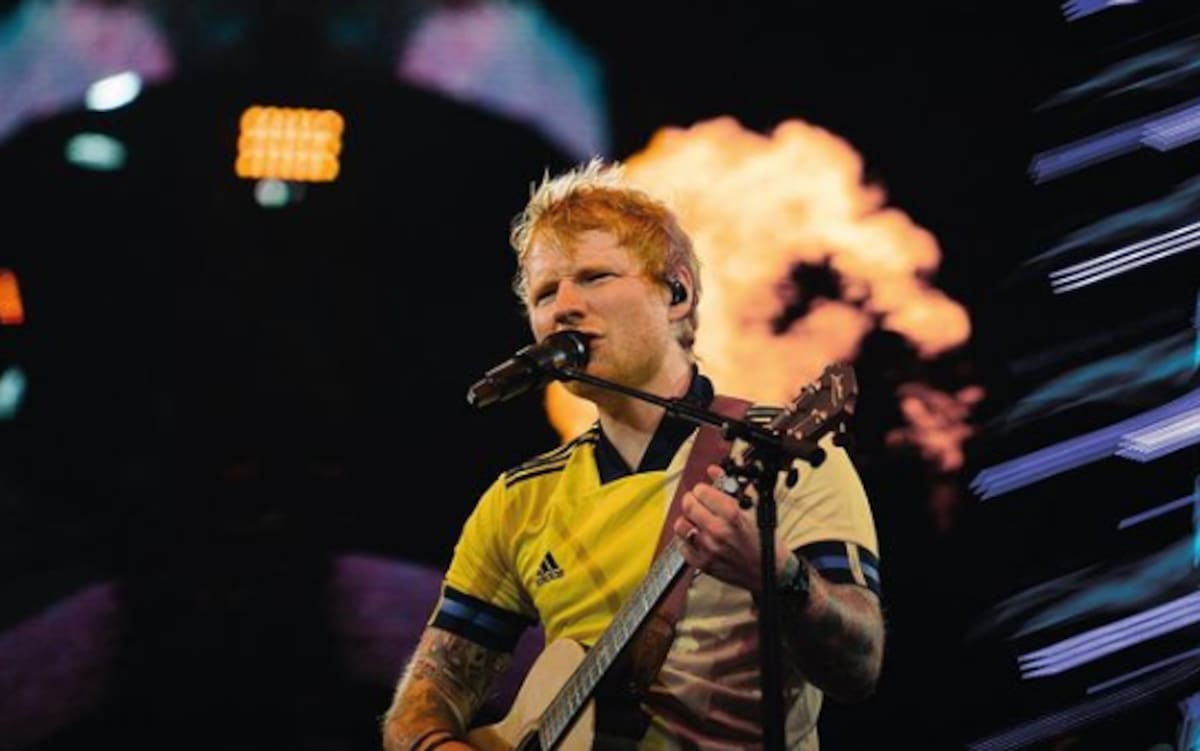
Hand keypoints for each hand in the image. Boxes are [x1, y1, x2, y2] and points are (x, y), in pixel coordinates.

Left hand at [673, 465, 788, 591]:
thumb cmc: (766, 542)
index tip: (705, 492)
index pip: (701, 492)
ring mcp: (709, 549)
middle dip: (693, 500)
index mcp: (732, 515)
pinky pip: (682, 546)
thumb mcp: (753, 509)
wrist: (772, 572)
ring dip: (687, 519)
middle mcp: (718, 532)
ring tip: (697, 520)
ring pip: (681, 525)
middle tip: (698, 503)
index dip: (702, 489)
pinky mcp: (703, 564)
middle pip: (688, 506)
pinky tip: (697, 536)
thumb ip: (730, 487)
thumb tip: (713, 471)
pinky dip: (686, 539)